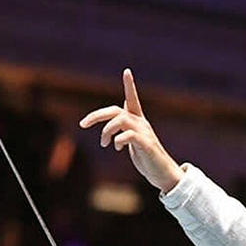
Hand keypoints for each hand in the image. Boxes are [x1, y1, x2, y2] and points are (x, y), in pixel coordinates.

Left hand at [79, 69, 183, 193]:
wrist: (163, 174)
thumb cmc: (147, 158)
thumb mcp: (133, 141)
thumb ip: (125, 128)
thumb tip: (117, 118)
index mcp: (138, 122)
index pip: (132, 99)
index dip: (130, 86)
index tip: (127, 71)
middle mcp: (142, 124)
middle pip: (117, 111)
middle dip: (97, 115)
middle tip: (83, 124)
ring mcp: (145, 133)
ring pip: (121, 120)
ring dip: (106, 131)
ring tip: (104, 143)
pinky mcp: (147, 145)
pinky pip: (129, 135)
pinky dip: (119, 140)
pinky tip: (117, 147)